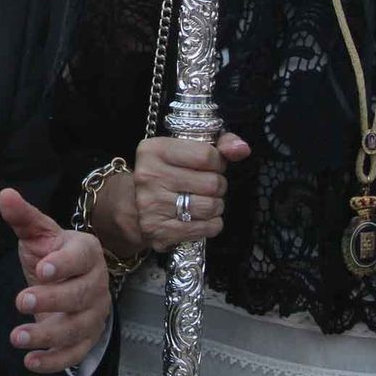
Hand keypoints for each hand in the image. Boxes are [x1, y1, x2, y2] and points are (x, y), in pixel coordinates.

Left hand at [0, 188, 110, 374]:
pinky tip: (31, 361)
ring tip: (17, 337)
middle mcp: (97, 282)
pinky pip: (76, 353)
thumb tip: (4, 195)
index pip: (81, 258)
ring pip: (78, 327)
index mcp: (87, 252)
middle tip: (20, 301)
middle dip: (52, 300)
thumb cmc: (52, 254)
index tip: (41, 270)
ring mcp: (95, 312)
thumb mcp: (37, 234)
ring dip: (47, 335)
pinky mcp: (88, 338)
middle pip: (82, 295)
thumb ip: (23, 217)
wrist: (68, 282)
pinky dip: (55, 361)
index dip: (64, 265)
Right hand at [124, 133, 250, 251]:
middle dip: (217, 185)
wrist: (134, 206)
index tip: (211, 165)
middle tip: (207, 186)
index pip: (206, 155)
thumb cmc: (167, 173)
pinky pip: (206, 228)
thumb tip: (242, 149)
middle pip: (211, 183)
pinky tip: (200, 218)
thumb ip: (219, 144)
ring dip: (215, 205)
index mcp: (153, 150)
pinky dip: (211, 224)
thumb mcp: (185, 149)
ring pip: (211, 207)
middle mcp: (149, 176)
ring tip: (204, 201)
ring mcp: (152, 205)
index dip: (218, 162)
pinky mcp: (159, 231)